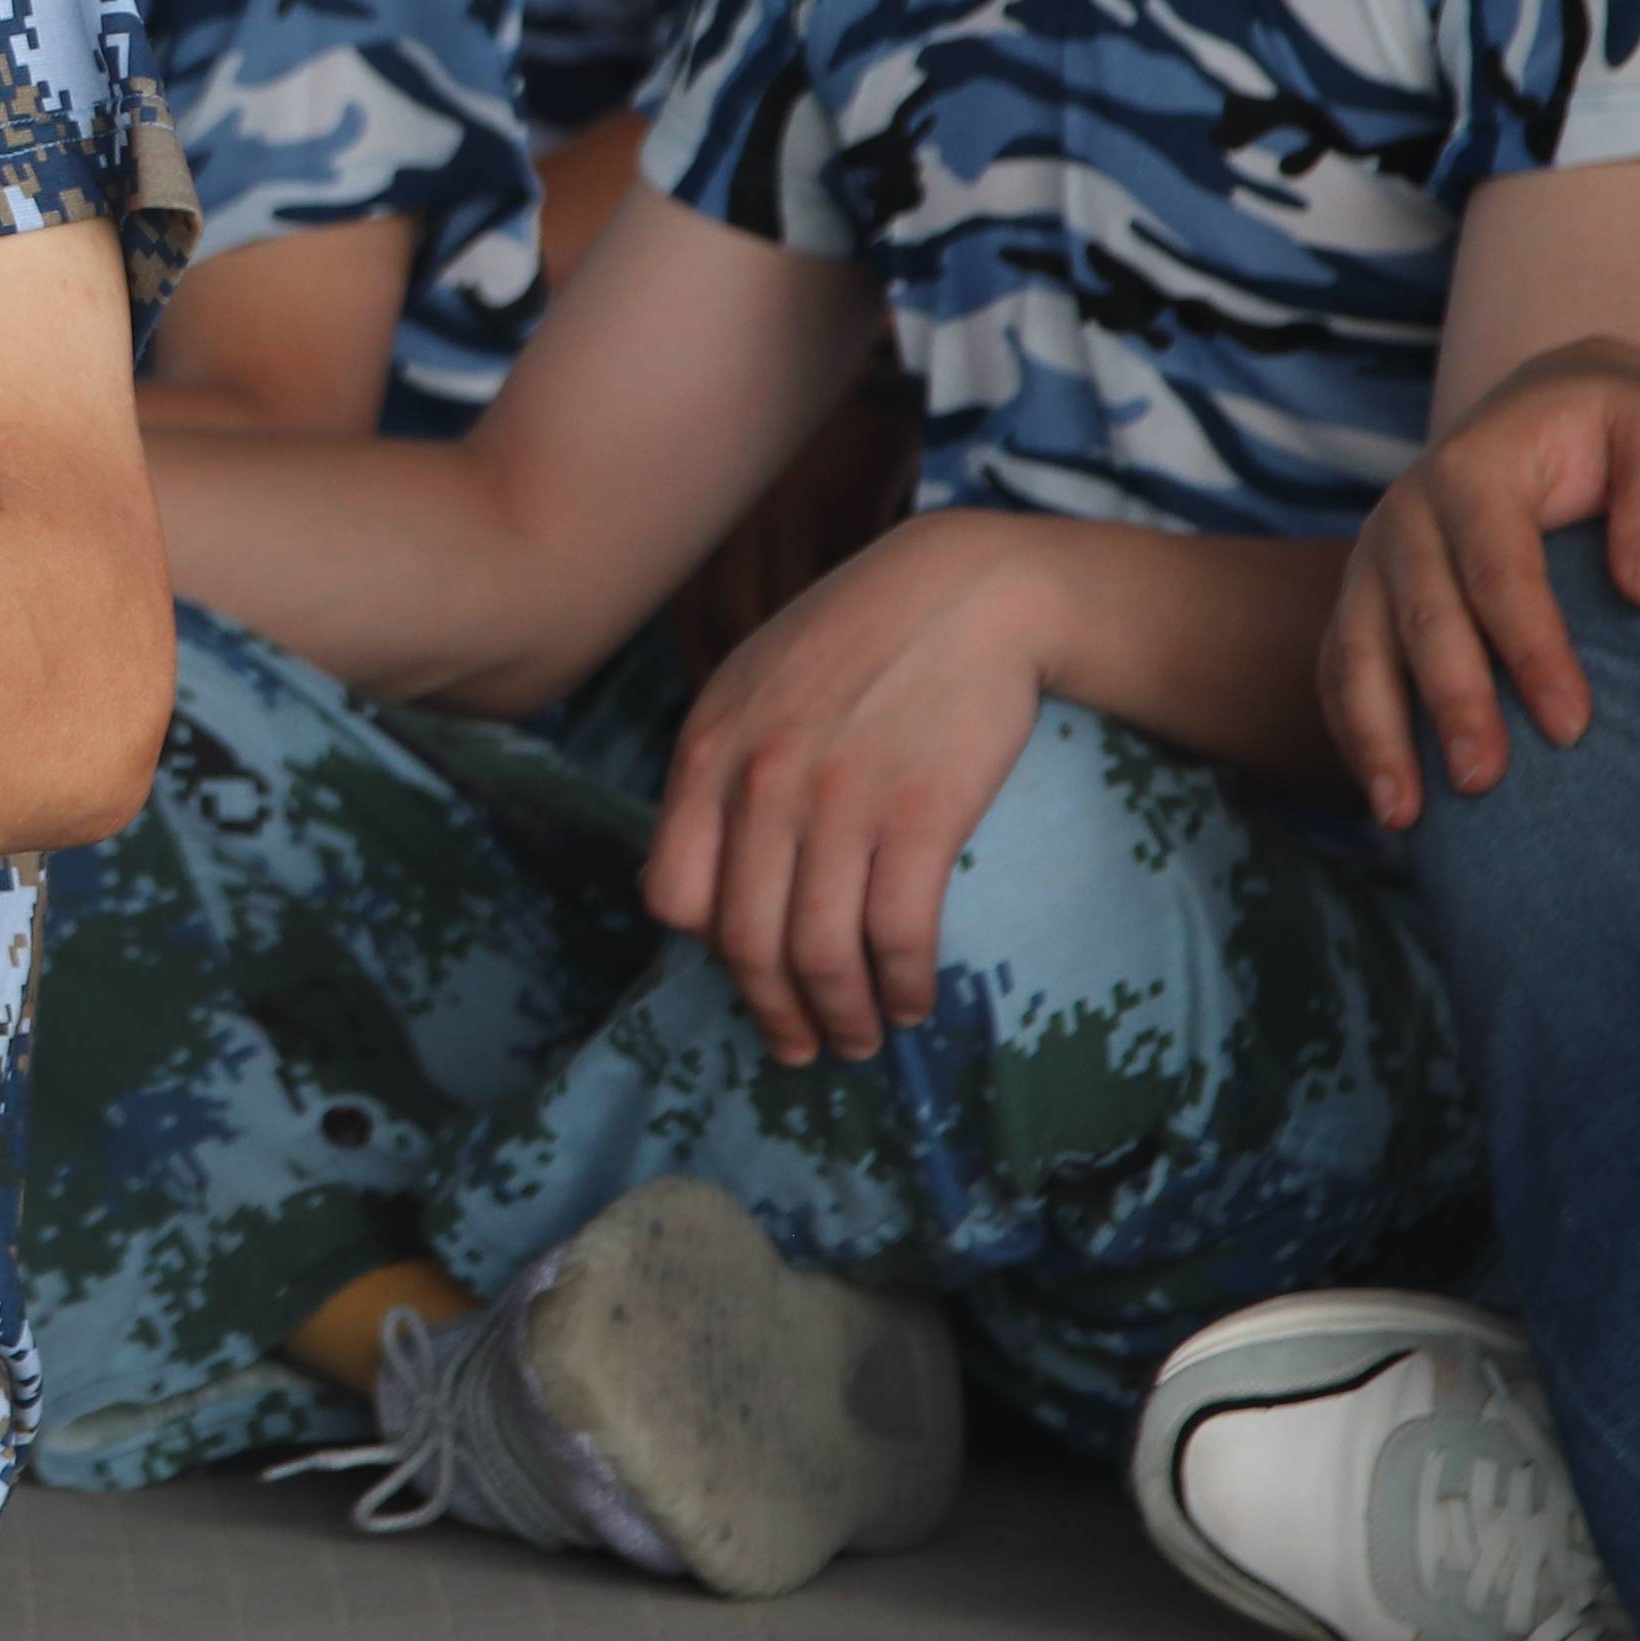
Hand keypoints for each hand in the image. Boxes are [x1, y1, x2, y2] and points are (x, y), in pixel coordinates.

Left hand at [641, 510, 1060, 1069]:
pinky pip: (896, 934)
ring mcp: (839, 801)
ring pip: (819, 951)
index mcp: (706, 752)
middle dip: (775, 1013)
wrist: (964, 591)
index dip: (708, 954)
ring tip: (860, 1039)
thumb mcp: (749, 686)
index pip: (675, 895)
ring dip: (841, 1017)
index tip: (746, 979)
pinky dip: (900, 985)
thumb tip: (687, 884)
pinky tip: (910, 1001)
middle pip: (745, 941)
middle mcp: (760, 783)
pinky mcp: (921, 815)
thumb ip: (714, 772)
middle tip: (802, 1049)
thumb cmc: (853, 641)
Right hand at [1326, 337, 1639, 824]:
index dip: (1530, 648)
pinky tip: (1386, 799)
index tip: (1574, 725)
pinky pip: (1339, 669)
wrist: (1541, 411)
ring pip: (1356, 650)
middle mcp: (1405, 514)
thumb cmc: (1614, 429)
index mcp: (1472, 468)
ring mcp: (1373, 558)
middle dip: (1450, 704)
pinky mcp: (1363, 596)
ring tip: (1405, 816)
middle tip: (1487, 782)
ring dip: (1378, 733)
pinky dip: (1353, 733)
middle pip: (1419, 618)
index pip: (1498, 568)